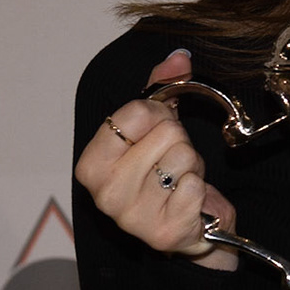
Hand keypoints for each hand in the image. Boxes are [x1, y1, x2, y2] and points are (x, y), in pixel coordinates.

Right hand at [74, 50, 239, 270]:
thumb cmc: (163, 174)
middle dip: (179, 142)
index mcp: (91, 164)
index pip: (135, 112)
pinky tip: (186, 200)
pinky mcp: (164, 232)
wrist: (189, 227)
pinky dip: (198, 188)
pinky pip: (194, 186)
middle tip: (170, 161)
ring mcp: (132, 216)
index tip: (156, 131)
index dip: (158, 115)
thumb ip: (161, 88)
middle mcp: (104, 193)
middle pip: (167, 132)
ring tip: (178, 180)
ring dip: (191, 165)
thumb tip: (179, 58)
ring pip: (184, 156)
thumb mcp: (154, 129)